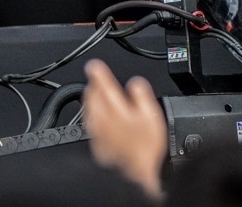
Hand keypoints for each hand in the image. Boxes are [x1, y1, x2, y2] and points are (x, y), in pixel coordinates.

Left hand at [82, 59, 166, 199]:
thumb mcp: (153, 118)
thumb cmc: (146, 149)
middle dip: (93, 84)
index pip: (103, 85)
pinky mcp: (95, 142)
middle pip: (92, 95)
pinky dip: (90, 113)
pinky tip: (95, 114)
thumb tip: (135, 83)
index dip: (98, 72)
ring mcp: (97, 131)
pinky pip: (88, 122)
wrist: (134, 175)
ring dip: (90, 97)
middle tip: (96, 77)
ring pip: (88, 108)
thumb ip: (142, 96)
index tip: (94, 65)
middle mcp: (103, 118)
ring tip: (95, 92)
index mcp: (117, 109)